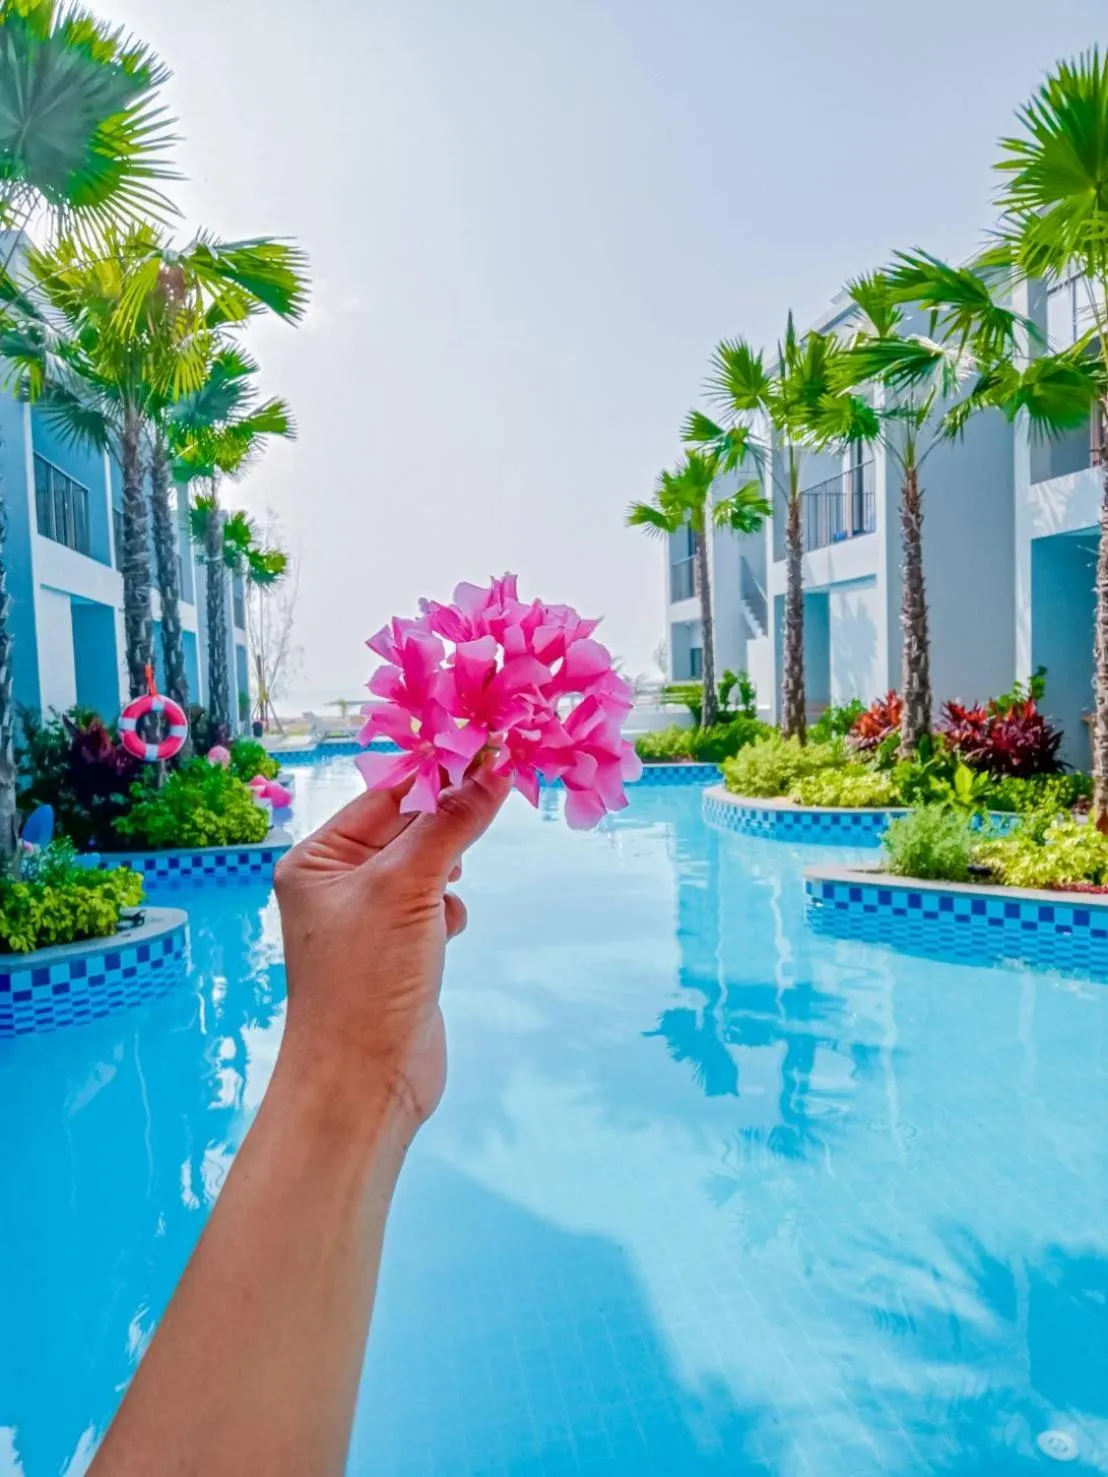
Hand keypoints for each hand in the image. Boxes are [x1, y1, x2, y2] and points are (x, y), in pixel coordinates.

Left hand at [272, 760, 510, 1133]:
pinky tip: (447, 932)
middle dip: (448, 820)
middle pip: (408, 826)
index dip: (438, 770)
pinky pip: (434, 906)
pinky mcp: (399, 952)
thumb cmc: (365, 980)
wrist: (364, 1083)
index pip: (386, 795)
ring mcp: (369, 920)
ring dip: (448, 869)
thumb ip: (452, 823)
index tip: (491, 746)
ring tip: (449, 890)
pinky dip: (448, 910)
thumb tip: (494, 768)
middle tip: (499, 790)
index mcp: (317, 859)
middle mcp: (337, 884)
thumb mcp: (409, 887)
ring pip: (426, 866)